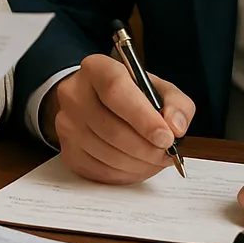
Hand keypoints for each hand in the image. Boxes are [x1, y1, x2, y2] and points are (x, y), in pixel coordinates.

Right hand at [44, 53, 195, 184]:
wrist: (95, 101)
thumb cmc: (130, 95)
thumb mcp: (157, 87)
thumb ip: (176, 103)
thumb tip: (176, 127)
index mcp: (96, 68)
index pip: (115, 91)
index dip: (143, 118)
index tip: (166, 137)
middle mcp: (74, 93)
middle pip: (111, 128)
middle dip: (146, 148)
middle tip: (167, 154)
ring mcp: (66, 124)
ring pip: (107, 154)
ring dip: (139, 164)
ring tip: (155, 159)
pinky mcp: (67, 151)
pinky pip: (99, 172)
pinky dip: (125, 174)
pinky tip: (137, 165)